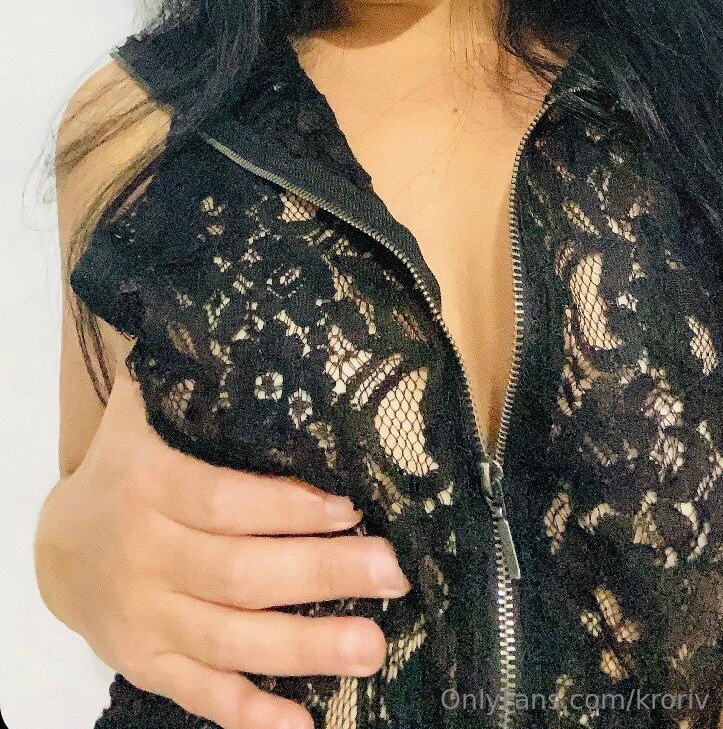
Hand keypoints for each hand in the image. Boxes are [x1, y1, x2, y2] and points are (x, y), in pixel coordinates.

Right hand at [36, 357, 410, 728]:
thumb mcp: (144, 415)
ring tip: (371, 644)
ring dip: (303, 648)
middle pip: (237, 573)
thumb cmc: (123, 470)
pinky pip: (201, 696)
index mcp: (146, 485)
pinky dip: (250, 715)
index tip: (350, 507)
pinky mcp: (146, 665)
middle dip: (319, 574)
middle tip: (389, 574)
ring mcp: (145, 619)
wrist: (54, 550)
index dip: (286, 508)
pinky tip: (305, 722)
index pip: (222, 501)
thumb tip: (244, 322)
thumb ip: (190, 378)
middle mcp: (144, 556)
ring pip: (228, 640)